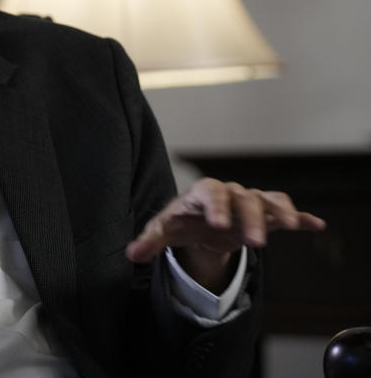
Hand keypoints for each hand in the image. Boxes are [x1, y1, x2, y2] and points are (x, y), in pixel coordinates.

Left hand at [125, 178, 325, 291]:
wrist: (199, 221)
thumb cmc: (182, 221)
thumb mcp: (164, 231)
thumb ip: (149, 241)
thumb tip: (132, 255)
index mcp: (202, 193)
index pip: (209, 192)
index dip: (215, 206)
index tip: (220, 224)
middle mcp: (228, 193)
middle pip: (243, 198)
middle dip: (249, 219)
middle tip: (254, 244)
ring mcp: (248, 201)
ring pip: (267, 200)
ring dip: (278, 212)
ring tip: (288, 227)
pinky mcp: (264, 214)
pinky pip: (284, 210)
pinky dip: (300, 217)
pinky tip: (316, 225)